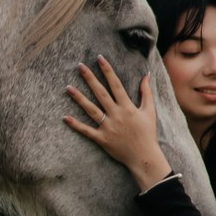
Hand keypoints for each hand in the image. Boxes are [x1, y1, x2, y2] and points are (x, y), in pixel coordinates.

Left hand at [63, 56, 174, 191]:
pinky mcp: (101, 139)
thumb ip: (146, 92)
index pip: (116, 85)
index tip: (99, 59)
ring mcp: (108, 127)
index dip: (107, 71)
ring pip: (91, 110)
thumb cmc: (147, 133)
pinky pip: (86, 131)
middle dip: (90, 79)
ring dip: (79, 98)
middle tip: (80, 66)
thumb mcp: (149, 111)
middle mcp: (116, 115)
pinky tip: (65, 117)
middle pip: (101, 93)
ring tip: (68, 87)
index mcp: (127, 107)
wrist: (144, 156)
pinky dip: (76, 125)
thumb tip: (146, 75)